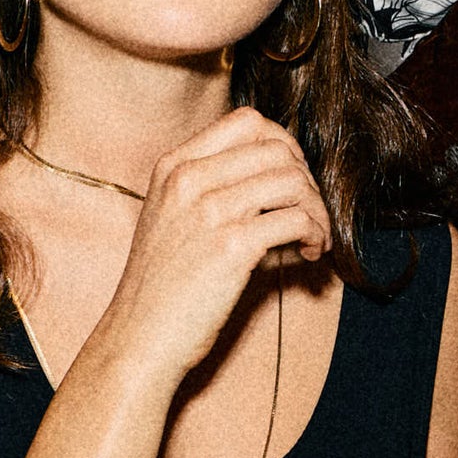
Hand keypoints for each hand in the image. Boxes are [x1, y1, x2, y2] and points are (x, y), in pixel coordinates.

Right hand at [95, 109, 330, 383]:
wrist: (140, 337)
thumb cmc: (163, 286)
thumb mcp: (174, 217)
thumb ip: (214, 187)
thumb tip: (283, 174)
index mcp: (174, 166)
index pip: (247, 121)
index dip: (284, 144)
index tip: (293, 178)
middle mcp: (189, 179)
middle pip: (278, 148)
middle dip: (307, 178)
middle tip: (309, 212)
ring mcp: (209, 210)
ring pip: (293, 180)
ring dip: (318, 209)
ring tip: (315, 236)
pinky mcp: (231, 246)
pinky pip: (297, 219)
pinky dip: (316, 234)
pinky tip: (310, 253)